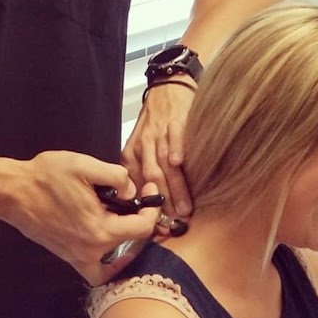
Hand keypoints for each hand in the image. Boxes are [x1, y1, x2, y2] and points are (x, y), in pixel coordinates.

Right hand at [3, 151, 159, 284]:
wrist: (13, 192)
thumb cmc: (46, 177)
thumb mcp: (86, 165)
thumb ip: (117, 176)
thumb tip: (131, 191)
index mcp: (100, 230)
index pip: (143, 228)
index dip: (152, 207)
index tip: (149, 190)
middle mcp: (91, 251)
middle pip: (133, 245)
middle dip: (140, 221)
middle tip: (136, 201)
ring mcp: (77, 258)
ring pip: (115, 265)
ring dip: (127, 247)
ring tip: (126, 223)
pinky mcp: (67, 257)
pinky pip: (96, 270)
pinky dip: (107, 261)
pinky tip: (106, 236)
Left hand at [121, 81, 195, 218]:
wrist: (167, 89)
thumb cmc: (156, 123)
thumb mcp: (142, 147)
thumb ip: (142, 171)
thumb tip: (147, 205)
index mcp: (133, 155)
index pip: (138, 186)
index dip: (148, 208)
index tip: (157, 228)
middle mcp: (144, 146)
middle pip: (152, 179)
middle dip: (163, 204)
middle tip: (172, 225)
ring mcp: (160, 133)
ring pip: (164, 163)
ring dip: (174, 187)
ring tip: (184, 209)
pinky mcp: (175, 121)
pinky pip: (175, 136)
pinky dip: (177, 148)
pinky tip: (181, 162)